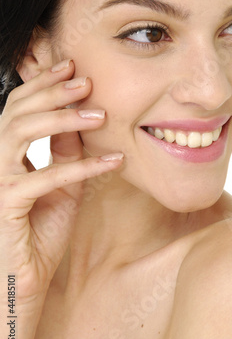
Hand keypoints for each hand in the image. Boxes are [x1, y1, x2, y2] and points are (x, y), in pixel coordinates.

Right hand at [0, 59, 122, 308]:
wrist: (26, 272)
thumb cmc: (41, 225)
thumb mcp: (62, 181)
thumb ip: (65, 149)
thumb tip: (81, 115)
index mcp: (6, 150)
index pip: (19, 106)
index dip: (43, 84)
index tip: (71, 66)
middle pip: (17, 111)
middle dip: (52, 92)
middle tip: (86, 81)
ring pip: (20, 131)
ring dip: (62, 119)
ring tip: (99, 115)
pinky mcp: (6, 201)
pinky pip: (46, 176)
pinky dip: (83, 167)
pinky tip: (113, 161)